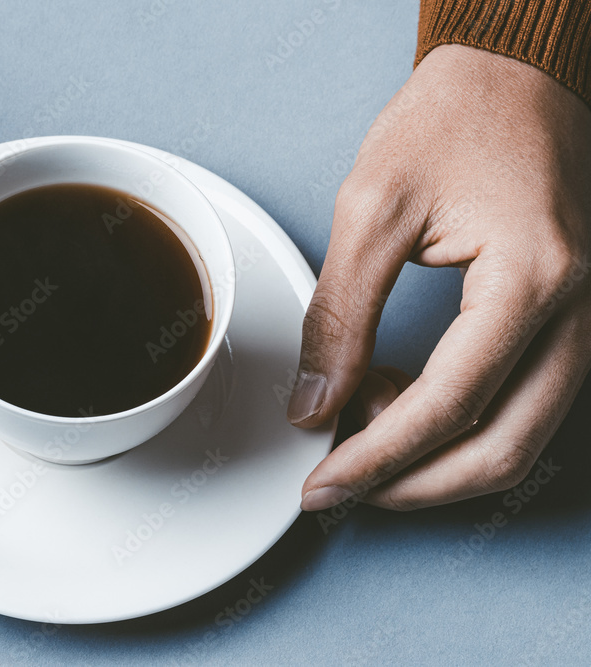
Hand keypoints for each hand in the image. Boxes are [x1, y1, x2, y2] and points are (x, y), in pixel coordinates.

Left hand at [288, 44, 590, 510]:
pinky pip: (520, 405)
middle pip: (502, 449)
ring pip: (518, 439)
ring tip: (357, 429)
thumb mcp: (372, 210)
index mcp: (533, 281)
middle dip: (411, 483)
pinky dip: (457, 426)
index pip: (450, 406)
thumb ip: (339, 314)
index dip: (378, 456)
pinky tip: (393, 400)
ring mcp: (582, 323)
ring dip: (435, 460)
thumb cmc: (451, 122)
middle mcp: (577, 314)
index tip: (323, 483)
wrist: (510, 79)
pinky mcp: (564, 323)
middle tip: (339, 485)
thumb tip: (313, 403)